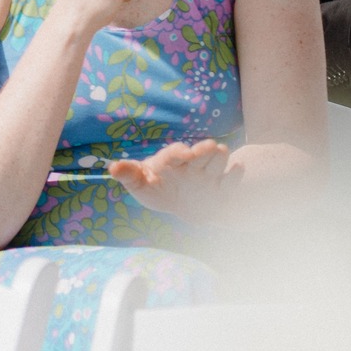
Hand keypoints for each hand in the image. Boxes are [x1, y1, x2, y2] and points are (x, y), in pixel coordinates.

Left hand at [110, 139, 235, 220]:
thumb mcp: (139, 184)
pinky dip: (235, 176)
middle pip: (199, 154)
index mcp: (171, 160)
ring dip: (219, 159)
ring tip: (222, 150)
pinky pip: (229, 181)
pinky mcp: (219, 190)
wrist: (177, 204)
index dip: (178, 153)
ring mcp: (207, 176)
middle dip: (203, 150)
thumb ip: (128, 175)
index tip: (183, 154)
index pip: (175, 153)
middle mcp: (191, 164)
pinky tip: (239, 167)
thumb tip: (112, 168)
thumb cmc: (155, 189)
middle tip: (211, 146)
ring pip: (216, 163)